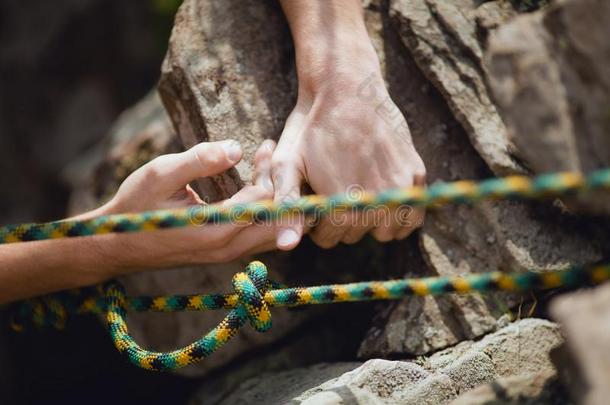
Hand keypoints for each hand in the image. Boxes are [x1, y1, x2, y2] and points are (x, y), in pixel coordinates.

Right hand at [96, 139, 278, 270]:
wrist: (116, 246)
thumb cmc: (135, 207)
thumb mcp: (160, 175)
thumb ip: (199, 160)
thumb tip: (236, 148)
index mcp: (216, 229)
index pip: (263, 200)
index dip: (268, 170)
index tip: (265, 145)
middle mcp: (228, 248)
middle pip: (278, 221)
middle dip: (280, 187)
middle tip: (268, 158)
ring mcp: (228, 255)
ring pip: (273, 232)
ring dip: (275, 201)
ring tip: (266, 170)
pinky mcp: (225, 254)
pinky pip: (259, 236)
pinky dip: (265, 213)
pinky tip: (255, 188)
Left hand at [274, 0, 425, 249]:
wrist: (346, 87)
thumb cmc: (311, 127)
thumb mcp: (288, 164)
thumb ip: (287, 208)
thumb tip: (286, 248)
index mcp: (342, 203)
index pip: (331, 238)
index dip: (318, 224)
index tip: (317, 205)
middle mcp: (375, 200)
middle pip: (357, 234)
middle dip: (343, 221)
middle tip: (335, 195)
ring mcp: (400, 187)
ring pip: (387, 231)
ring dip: (372, 221)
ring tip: (357, 196)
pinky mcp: (416, 173)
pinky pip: (413, 214)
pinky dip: (399, 212)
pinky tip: (381, 195)